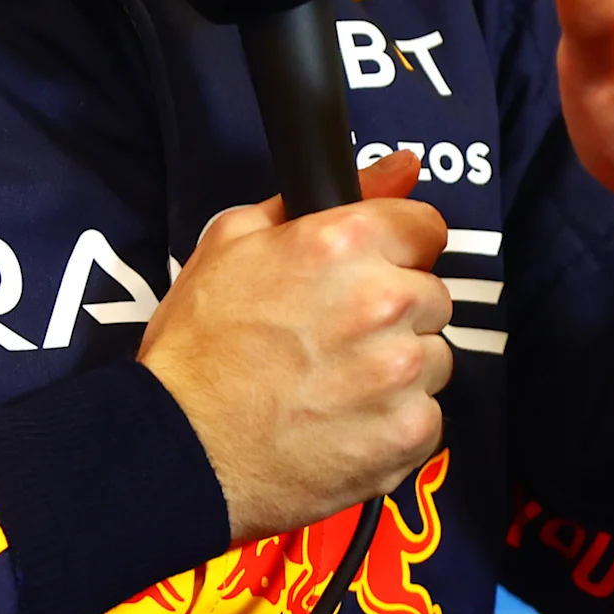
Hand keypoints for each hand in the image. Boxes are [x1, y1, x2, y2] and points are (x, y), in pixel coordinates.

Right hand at [138, 151, 451, 541]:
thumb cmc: (198, 349)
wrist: (181, 447)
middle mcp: (383, 301)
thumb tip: (398, 167)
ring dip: (396, 370)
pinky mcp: (409, 432)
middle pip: (431, 296)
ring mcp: (401, 371)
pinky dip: (392, 423)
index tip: (376, 272)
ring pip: (433, 359)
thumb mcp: (234, 242)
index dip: (397, 250)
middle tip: (336, 338)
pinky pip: (427, 417)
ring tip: (334, 386)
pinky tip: (342, 424)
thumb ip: (327, 197)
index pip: (426, 228)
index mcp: (344, 244)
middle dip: (394, 314)